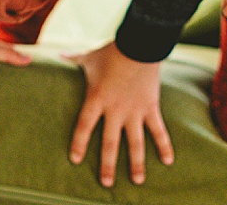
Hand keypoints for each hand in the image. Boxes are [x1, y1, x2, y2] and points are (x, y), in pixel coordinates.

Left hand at [65, 41, 172, 186]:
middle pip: (109, 143)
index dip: (79, 143)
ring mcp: (134, 111)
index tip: (75, 160)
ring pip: (135, 143)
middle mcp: (115, 110)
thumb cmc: (112, 51)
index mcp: (96, 99)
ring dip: (136, 164)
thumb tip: (58, 55)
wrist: (139, 44)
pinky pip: (158, 130)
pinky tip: (168, 162)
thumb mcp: (89, 56)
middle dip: (107, 165)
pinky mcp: (151, 108)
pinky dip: (164, 145)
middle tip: (106, 183)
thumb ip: (73, 59)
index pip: (84, 126)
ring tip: (137, 182)